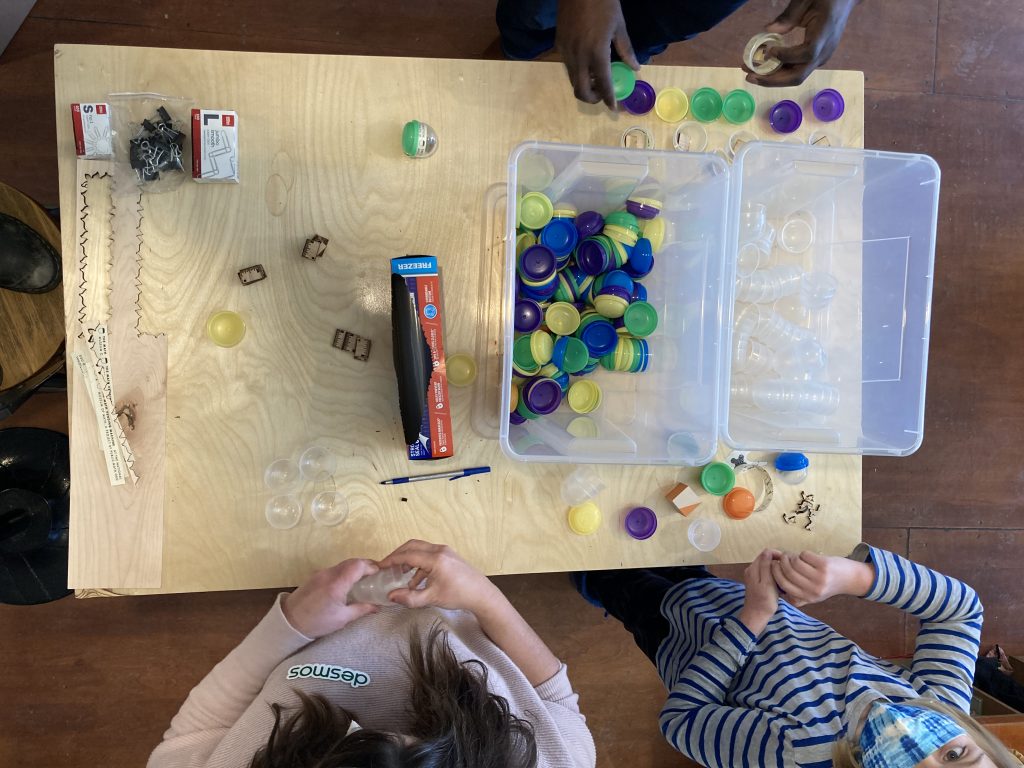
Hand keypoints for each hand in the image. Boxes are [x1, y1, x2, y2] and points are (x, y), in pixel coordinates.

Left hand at [282, 559, 380, 638]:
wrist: (289, 622)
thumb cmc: (317, 622)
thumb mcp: (342, 618)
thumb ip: (361, 609)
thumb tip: (377, 607)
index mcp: (337, 584)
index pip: (358, 565)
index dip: (371, 566)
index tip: (379, 573)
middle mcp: (329, 574)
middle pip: (352, 561)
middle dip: (365, 565)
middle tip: (375, 575)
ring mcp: (321, 573)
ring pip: (343, 564)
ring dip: (355, 568)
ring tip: (364, 579)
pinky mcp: (315, 575)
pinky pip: (335, 569)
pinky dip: (345, 571)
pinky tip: (348, 582)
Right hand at [377, 540, 498, 612]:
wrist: (481, 594)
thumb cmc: (458, 595)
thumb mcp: (432, 598)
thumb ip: (410, 597)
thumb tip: (391, 596)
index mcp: (435, 558)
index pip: (407, 555)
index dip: (391, 560)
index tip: (380, 566)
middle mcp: (439, 550)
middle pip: (412, 546)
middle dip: (398, 555)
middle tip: (387, 567)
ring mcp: (445, 551)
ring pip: (420, 549)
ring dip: (409, 560)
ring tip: (401, 575)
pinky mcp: (448, 556)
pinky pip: (428, 555)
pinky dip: (419, 565)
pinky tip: (416, 581)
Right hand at [556, 0, 639, 108]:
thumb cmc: (603, 3)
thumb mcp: (619, 26)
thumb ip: (626, 49)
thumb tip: (635, 68)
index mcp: (596, 53)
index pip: (603, 84)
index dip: (609, 99)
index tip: (613, 108)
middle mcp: (579, 57)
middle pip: (580, 91)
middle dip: (592, 98)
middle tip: (602, 96)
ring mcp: (566, 52)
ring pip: (573, 80)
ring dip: (584, 86)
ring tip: (596, 80)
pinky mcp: (559, 45)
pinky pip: (568, 67)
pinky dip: (578, 73)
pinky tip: (587, 65)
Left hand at [738, 549, 780, 634]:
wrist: (757, 616)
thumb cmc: (764, 601)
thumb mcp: (767, 583)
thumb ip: (766, 567)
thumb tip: (768, 551)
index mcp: (753, 568)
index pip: (766, 553)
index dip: (777, 555)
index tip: (788, 562)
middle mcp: (752, 570)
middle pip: (767, 559)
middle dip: (778, 562)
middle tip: (789, 570)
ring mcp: (754, 576)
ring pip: (768, 567)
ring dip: (777, 570)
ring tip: (786, 577)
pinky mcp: (758, 582)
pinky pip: (767, 574)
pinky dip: (775, 576)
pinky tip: (781, 583)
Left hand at [745, 0, 859, 87]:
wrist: (844, 2)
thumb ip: (788, 16)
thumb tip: (768, 30)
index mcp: (824, 35)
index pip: (807, 54)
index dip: (786, 56)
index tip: (768, 51)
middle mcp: (824, 52)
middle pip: (798, 76)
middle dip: (772, 79)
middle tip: (749, 75)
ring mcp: (820, 58)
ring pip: (796, 77)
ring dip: (772, 78)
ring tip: (751, 73)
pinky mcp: (815, 59)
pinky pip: (796, 70)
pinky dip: (779, 72)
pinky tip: (763, 68)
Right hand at [770, 550, 874, 606]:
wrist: (851, 578)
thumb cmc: (828, 585)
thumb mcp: (813, 596)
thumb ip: (798, 596)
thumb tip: (778, 590)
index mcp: (807, 597)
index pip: (784, 585)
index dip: (775, 573)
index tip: (773, 565)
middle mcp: (813, 589)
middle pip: (788, 572)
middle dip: (782, 562)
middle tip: (782, 557)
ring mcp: (819, 577)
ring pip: (795, 563)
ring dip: (791, 556)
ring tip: (794, 555)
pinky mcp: (824, 565)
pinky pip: (804, 555)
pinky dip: (803, 553)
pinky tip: (806, 556)